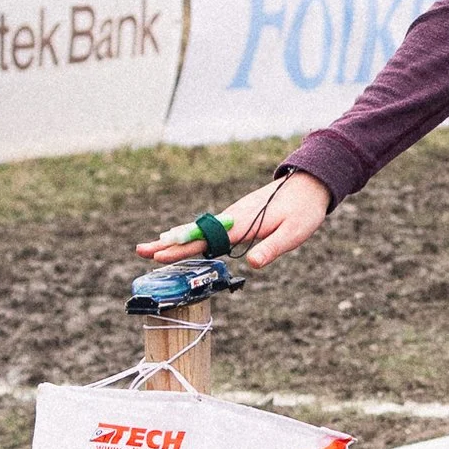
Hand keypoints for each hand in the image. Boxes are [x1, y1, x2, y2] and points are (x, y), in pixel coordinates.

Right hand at [137, 173, 330, 272]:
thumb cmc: (303, 211)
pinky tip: (180, 239)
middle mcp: (231, 217)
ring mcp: (232, 215)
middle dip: (167, 243)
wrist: (309, 183)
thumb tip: (252, 264)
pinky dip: (189, 234)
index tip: (158, 255)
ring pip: (198, 229)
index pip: (205, 240)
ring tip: (151, 248)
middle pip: (194, 233)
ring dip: (174, 239)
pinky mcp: (236, 215)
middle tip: (140, 251)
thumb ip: (272, 248)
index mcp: (241, 224)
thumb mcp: (293, 233)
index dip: (180, 248)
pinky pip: (207, 227)